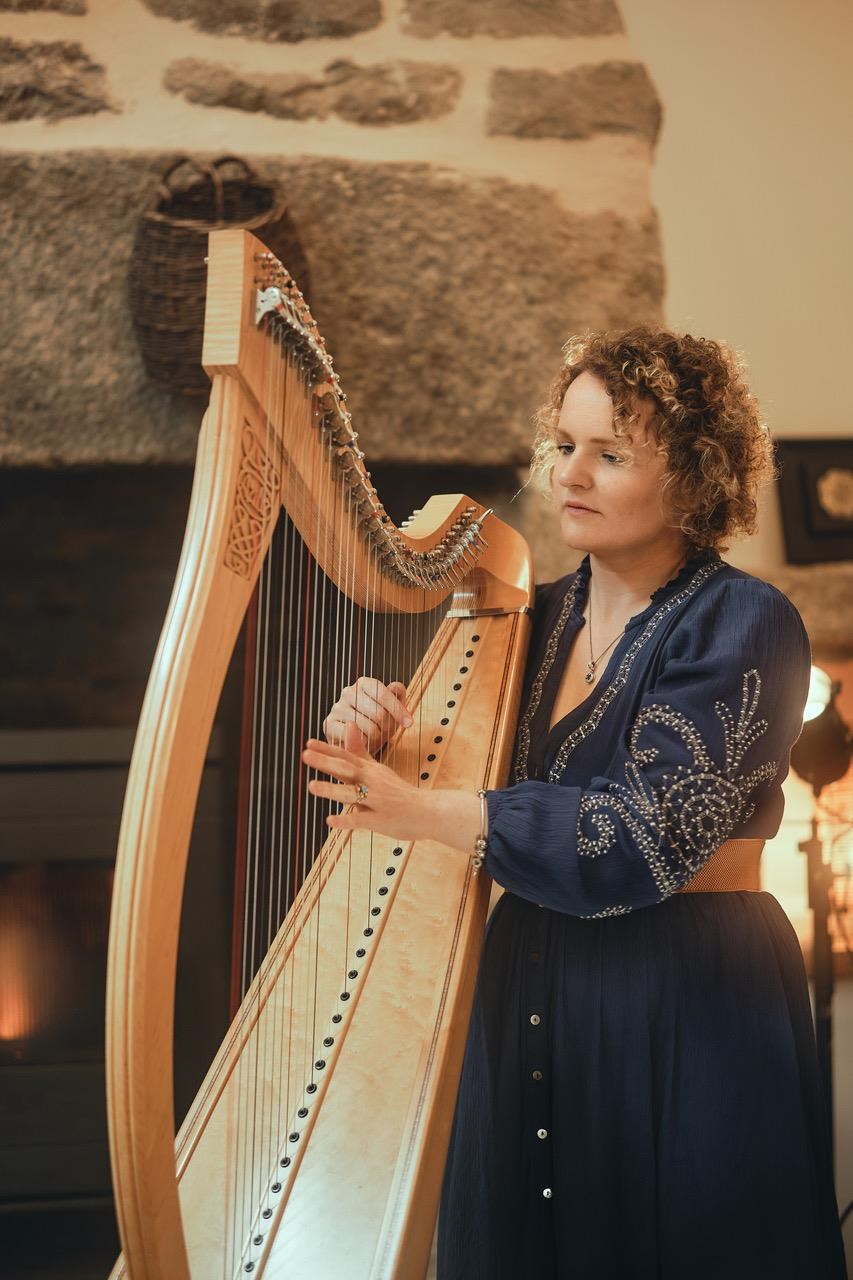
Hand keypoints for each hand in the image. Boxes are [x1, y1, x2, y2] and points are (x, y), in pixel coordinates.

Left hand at [303, 722, 481, 853]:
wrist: (429, 810)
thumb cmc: (399, 792)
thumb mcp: (379, 769)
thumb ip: (360, 751)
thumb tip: (349, 725)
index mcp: (370, 771)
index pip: (346, 757)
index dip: (327, 750)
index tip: (308, 742)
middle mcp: (373, 782)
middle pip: (346, 770)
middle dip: (325, 762)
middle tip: (305, 755)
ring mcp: (378, 801)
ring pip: (352, 794)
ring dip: (332, 790)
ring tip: (311, 786)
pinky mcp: (382, 820)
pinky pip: (362, 820)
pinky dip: (346, 821)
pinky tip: (330, 821)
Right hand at [323, 677, 412, 752]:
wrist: (357, 739)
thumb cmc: (378, 720)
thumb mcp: (392, 707)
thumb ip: (397, 694)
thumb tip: (396, 687)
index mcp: (364, 683)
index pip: (383, 694)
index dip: (398, 710)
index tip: (409, 723)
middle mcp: (348, 692)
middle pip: (378, 712)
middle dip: (387, 726)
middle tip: (386, 732)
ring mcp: (337, 708)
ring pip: (368, 727)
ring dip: (377, 737)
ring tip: (375, 736)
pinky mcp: (329, 724)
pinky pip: (354, 737)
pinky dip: (363, 742)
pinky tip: (363, 740)